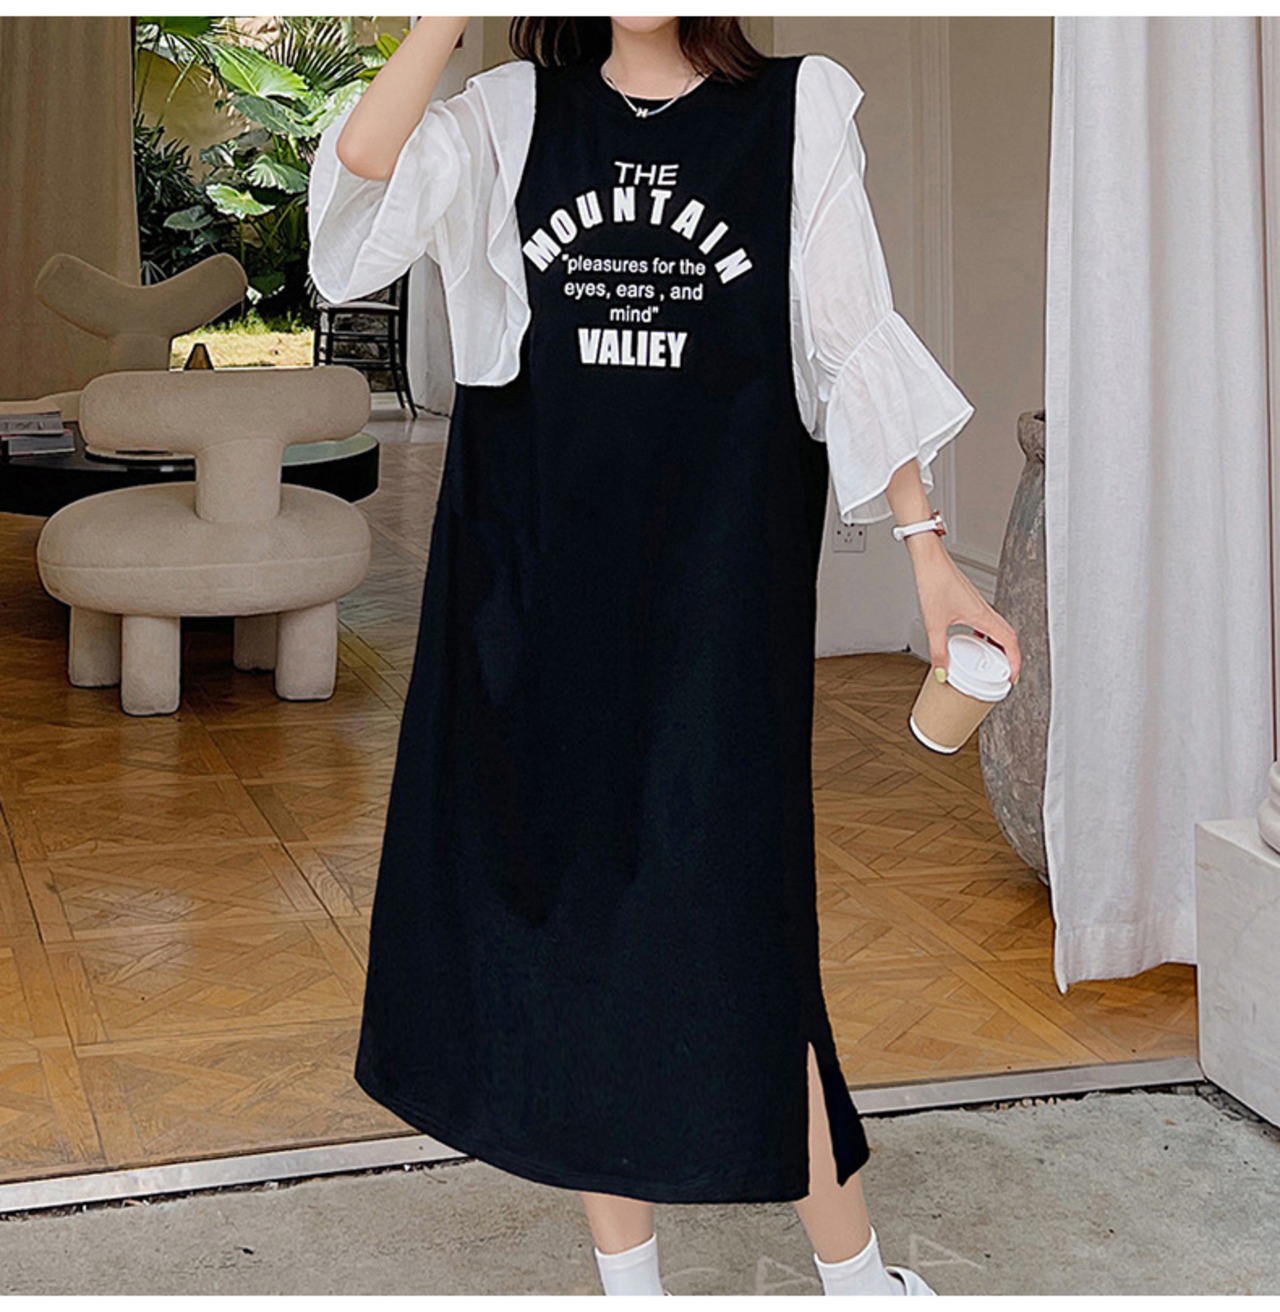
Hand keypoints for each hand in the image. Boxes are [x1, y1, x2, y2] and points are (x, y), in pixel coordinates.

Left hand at [907, 537, 1021, 684]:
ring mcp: (979, 606)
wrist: (930, 561)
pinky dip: (988, 635)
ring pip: (999, 628)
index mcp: (982, 616)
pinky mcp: (970, 602)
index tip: (1013, 677)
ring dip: (1001, 645)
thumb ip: (938, 650)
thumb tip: (942, 672)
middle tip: (1006, 672)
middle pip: (1009, 636)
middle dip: (1011, 656)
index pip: (1009, 642)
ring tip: (993, 661)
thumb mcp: (934, 623)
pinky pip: (987, 622)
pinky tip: (975, 640)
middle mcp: (984, 610)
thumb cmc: (935, 582)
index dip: (1015, 662)